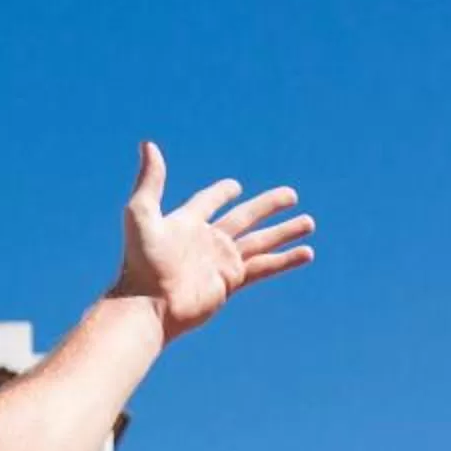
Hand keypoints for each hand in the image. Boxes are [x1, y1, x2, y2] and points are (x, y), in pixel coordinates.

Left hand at [109, 141, 314, 342]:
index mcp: (186, 223)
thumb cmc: (140, 262)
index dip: (220, 193)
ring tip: (310, 222)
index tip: (235, 186)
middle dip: (268, 206)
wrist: (148, 305)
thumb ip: (151, 180)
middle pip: (245, 217)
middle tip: (292, 195)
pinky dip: (285, 260)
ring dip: (285, 231)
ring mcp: (220, 262)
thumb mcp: (141, 214)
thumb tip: (149, 145)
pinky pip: (264, 267)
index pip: (208, 202)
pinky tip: (307, 253)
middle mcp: (207, 241)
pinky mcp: (231, 281)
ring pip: (260, 241)